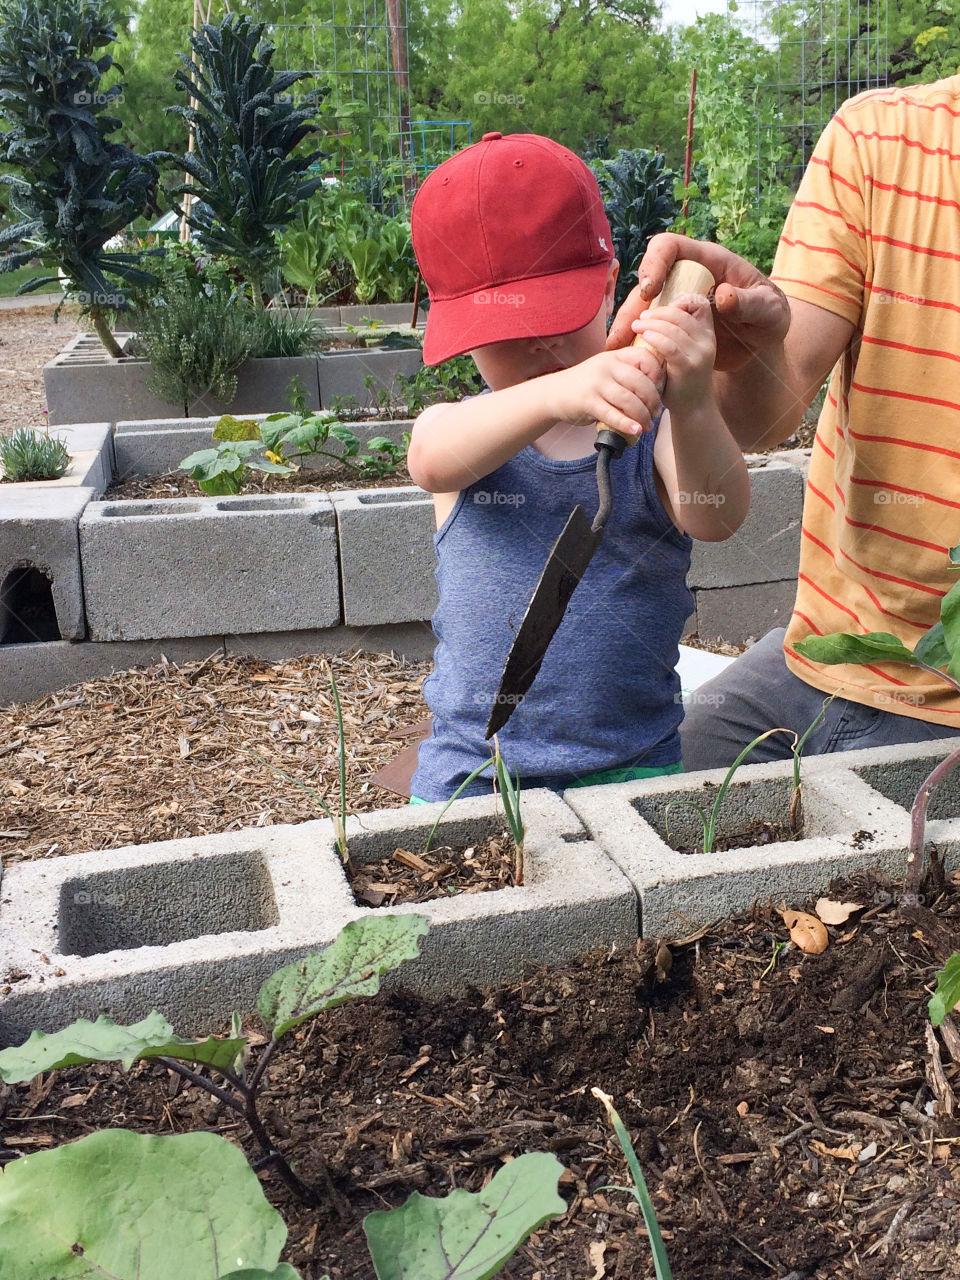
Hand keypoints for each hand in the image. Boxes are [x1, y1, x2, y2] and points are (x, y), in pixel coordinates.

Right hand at [541, 345, 663, 438]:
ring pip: (629, 400)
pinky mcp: (587, 402)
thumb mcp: (606, 371)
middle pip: (640, 382)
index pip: (645, 357)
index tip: (659, 390)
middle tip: (656, 414)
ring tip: (647, 426)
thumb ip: (627, 374)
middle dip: (653, 401)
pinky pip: (612, 415)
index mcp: (615, 357)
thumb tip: (656, 392)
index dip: (657, 374)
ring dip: (642, 416)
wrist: (553, 393)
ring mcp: (596, 384)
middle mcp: (606, 367)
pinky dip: (627, 424)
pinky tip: (635, 430)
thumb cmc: (587, 385)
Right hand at [606, 232, 791, 370]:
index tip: (650, 290)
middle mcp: (686, 279)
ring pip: (642, 307)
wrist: (764, 343)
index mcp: (708, 262)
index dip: (654, 262)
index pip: (670, 248)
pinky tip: (627, 359)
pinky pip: (648, 328)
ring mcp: (675, 302)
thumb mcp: (769, 312)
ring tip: (616, 350)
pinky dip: (636, 342)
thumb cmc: (771, 318)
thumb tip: (722, 295)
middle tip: (624, 331)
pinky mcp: (671, 325)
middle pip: (648, 282)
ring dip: (627, 327)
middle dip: (632, 305)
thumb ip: (750, 303)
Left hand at [632, 293, 715, 412]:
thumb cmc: (681, 378)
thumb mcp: (684, 351)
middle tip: (642, 317)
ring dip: (652, 323)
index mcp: (707, 333)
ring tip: (637, 325)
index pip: (699, 304)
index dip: (681, 300)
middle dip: (659, 312)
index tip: (663, 308)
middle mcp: (707, 341)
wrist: (692, 407)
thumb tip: (654, 313)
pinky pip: (671, 346)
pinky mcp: (688, 367)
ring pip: (675, 328)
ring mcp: (700, 354)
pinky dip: (656, 338)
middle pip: (682, 314)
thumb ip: (676, 333)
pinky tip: (644, 337)